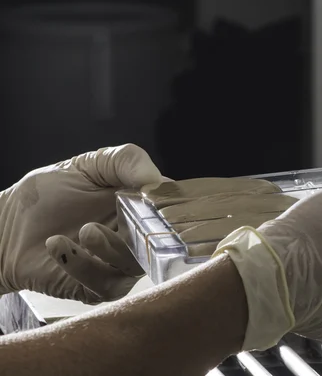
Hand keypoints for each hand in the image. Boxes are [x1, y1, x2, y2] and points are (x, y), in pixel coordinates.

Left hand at [0, 144, 162, 303]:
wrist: (6, 228)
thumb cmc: (48, 194)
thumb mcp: (89, 165)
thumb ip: (126, 161)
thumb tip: (156, 180)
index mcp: (144, 206)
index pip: (175, 207)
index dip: (171, 204)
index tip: (151, 197)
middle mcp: (140, 236)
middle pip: (164, 240)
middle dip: (145, 229)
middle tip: (123, 215)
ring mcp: (122, 264)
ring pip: (136, 264)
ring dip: (110, 247)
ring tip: (84, 230)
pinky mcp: (101, 288)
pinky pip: (107, 284)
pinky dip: (82, 264)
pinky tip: (57, 244)